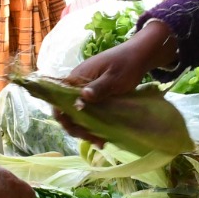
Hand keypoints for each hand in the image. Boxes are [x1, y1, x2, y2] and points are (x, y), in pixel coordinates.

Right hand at [57, 18, 179, 141]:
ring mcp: (86, 90)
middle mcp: (77, 85)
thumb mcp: (114, 77)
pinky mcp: (95, 95)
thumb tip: (82, 98)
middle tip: (94, 140)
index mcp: (76, 78)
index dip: (64, 117)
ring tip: (100, 142)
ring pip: (79, 113)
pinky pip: (89, 111)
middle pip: (68, 110)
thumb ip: (99, 88)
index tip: (79, 131)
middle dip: (78, 128)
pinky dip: (93, 123)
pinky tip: (103, 134)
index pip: (59, 100)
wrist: (140, 56)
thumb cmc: (127, 64)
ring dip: (86, 128)